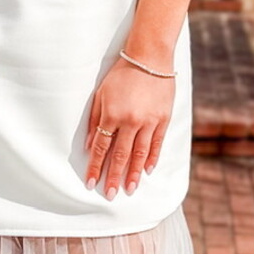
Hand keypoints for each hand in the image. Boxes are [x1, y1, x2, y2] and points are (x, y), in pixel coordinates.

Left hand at [85, 56, 173, 196]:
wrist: (149, 58)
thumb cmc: (121, 75)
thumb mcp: (101, 95)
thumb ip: (96, 121)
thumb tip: (90, 146)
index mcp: (112, 115)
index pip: (102, 148)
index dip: (95, 167)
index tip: (90, 183)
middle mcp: (130, 121)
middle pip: (120, 156)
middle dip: (114, 177)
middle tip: (110, 195)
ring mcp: (149, 121)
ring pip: (139, 154)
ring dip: (133, 174)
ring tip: (129, 190)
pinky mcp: (163, 119)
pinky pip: (156, 143)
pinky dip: (151, 158)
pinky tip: (147, 171)